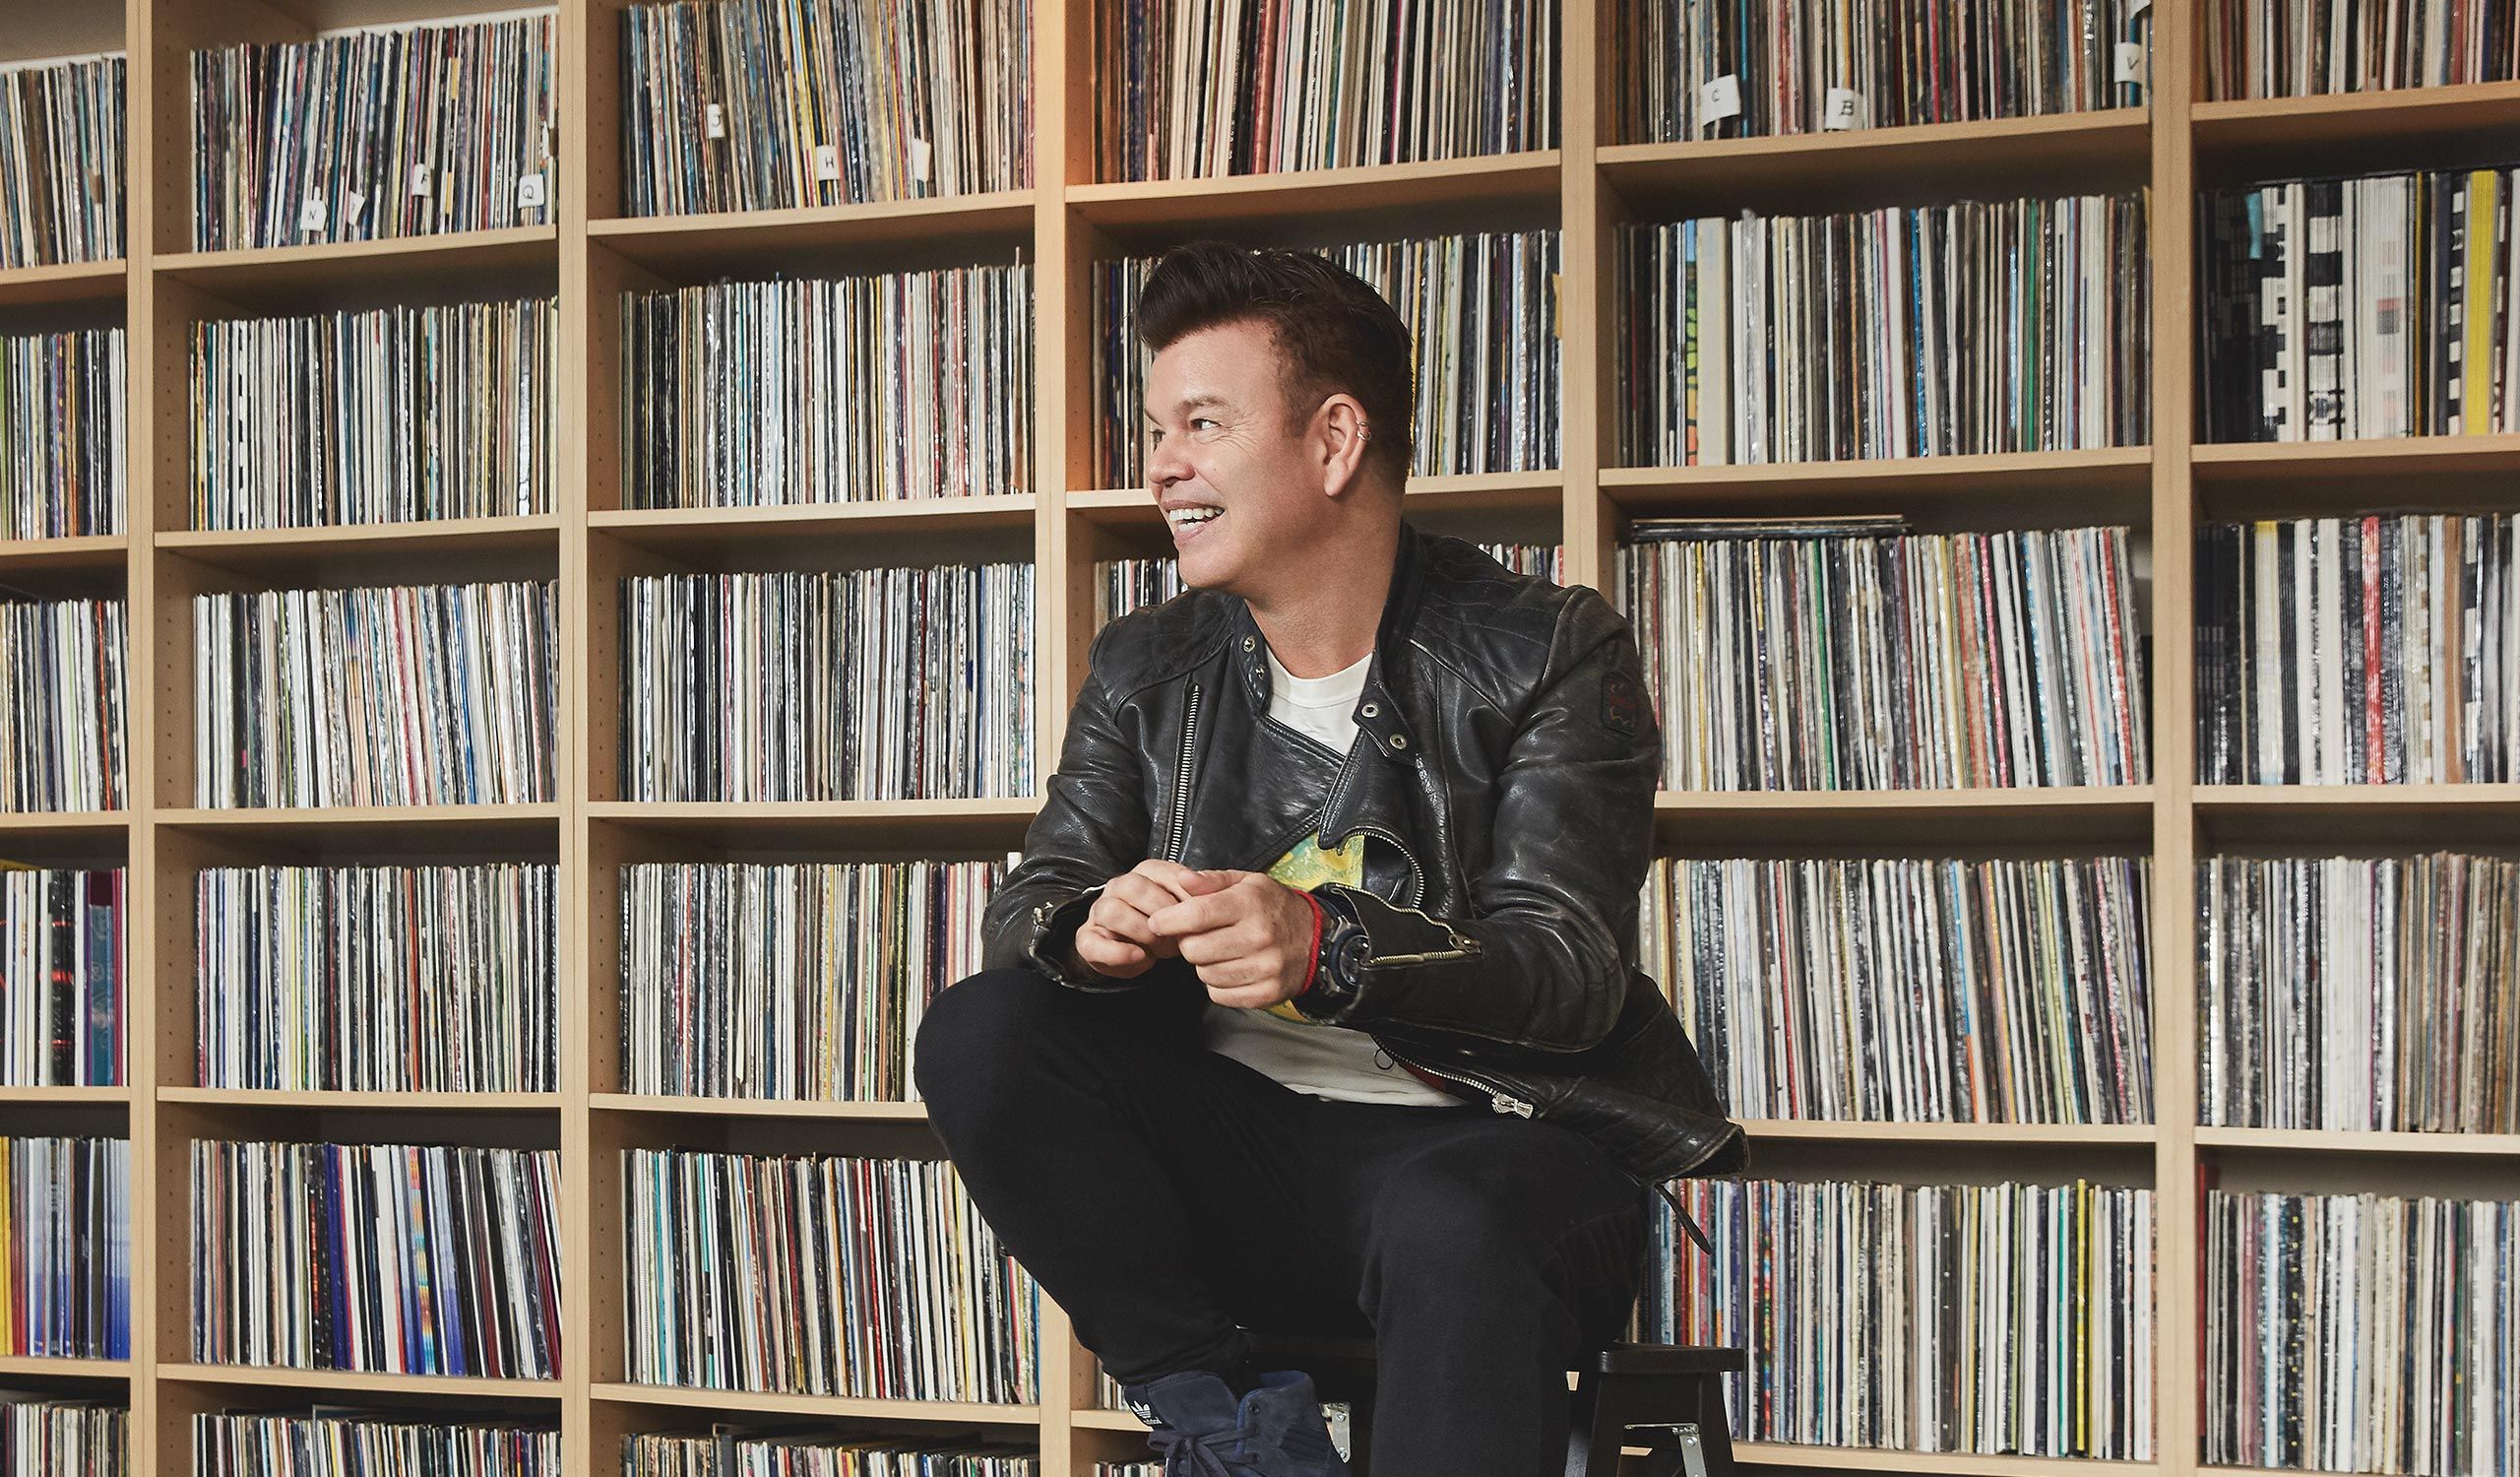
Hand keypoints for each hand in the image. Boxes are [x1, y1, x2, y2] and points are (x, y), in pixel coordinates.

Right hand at [1070, 859, 1212, 978]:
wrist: (1142, 953)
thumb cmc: (1169, 928)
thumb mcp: (1187, 910)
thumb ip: (1197, 893)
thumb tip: (1202, 883)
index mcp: (1143, 874)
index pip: (1156, 870)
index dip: (1178, 890)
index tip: (1197, 910)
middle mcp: (1118, 887)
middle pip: (1131, 886)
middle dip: (1159, 911)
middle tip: (1178, 932)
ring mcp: (1100, 912)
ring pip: (1111, 911)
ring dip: (1140, 931)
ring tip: (1161, 947)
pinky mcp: (1089, 939)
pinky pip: (1094, 943)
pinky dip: (1118, 953)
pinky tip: (1140, 956)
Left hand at [1146, 870, 1319, 1008]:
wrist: (1317, 939)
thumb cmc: (1273, 907)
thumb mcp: (1247, 882)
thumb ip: (1211, 880)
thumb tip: (1181, 879)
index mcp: (1250, 905)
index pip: (1197, 915)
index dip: (1169, 920)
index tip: (1158, 922)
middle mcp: (1258, 937)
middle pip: (1194, 950)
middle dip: (1188, 943)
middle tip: (1198, 937)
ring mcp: (1264, 968)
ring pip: (1204, 974)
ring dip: (1203, 964)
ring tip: (1219, 951)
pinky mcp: (1266, 993)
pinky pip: (1220, 995)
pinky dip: (1217, 984)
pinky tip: (1230, 968)